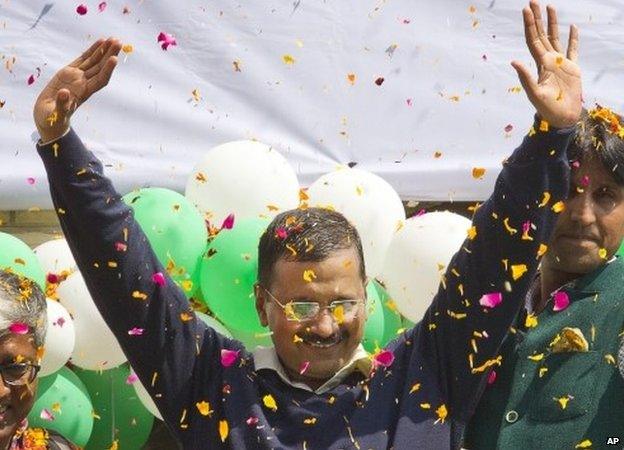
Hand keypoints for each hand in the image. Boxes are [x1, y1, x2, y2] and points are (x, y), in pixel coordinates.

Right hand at [33, 38, 121, 142]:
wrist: (48, 116)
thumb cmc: (53, 118)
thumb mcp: (56, 114)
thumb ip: (62, 104)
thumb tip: (65, 93)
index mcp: (84, 93)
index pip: (100, 80)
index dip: (107, 70)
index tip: (114, 59)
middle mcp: (84, 83)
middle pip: (101, 68)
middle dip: (110, 55)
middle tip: (119, 42)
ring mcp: (78, 77)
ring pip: (94, 61)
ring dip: (104, 50)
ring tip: (113, 39)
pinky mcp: (69, 72)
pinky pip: (83, 59)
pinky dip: (92, 51)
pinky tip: (100, 42)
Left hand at [512, 1, 580, 128]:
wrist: (563, 117)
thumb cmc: (547, 108)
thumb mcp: (534, 93)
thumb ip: (525, 77)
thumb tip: (514, 61)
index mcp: (540, 64)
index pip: (533, 39)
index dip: (529, 25)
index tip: (526, 10)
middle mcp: (549, 60)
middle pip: (542, 34)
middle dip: (537, 18)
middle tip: (534, 1)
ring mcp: (560, 63)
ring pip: (556, 37)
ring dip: (553, 23)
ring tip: (551, 7)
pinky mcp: (573, 68)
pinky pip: (573, 49)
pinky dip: (573, 38)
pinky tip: (572, 27)